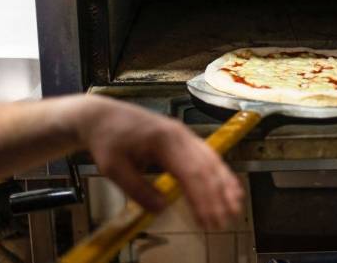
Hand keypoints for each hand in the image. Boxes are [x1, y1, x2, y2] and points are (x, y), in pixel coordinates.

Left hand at [78, 95, 242, 229]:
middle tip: (224, 220)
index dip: (202, 198)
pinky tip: (230, 186)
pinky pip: (207, 155)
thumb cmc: (107, 139)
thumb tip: (162, 208)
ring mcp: (183, 134)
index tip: (207, 219)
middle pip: (206, 167)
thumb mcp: (113, 168)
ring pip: (211, 160)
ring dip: (224, 184)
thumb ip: (138, 189)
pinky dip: (220, 172)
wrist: (101, 116)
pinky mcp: (183, 138)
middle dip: (217, 196)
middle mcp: (179, 134)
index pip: (190, 172)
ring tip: (235, 207)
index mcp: (163, 140)